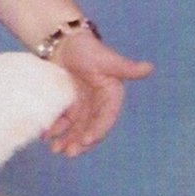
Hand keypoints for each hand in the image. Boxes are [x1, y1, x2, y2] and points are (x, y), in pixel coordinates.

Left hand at [42, 34, 152, 156]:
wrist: (64, 41)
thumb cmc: (87, 48)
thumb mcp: (106, 58)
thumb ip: (125, 67)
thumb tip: (149, 68)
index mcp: (111, 95)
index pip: (106, 117)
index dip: (98, 129)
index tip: (87, 140)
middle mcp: (99, 103)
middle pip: (90, 126)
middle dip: (80, 141)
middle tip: (68, 153)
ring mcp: (83, 104)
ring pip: (76, 126)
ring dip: (68, 139)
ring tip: (55, 150)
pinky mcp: (69, 102)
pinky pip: (63, 119)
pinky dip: (55, 128)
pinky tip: (46, 136)